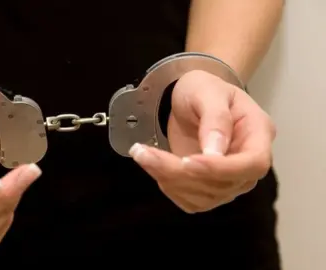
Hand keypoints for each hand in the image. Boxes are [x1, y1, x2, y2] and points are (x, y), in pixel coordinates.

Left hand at [129, 70, 275, 212]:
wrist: (192, 100)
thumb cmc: (204, 89)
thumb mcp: (207, 91)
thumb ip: (215, 118)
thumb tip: (214, 152)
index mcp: (258, 134)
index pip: (253, 163)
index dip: (222, 169)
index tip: (187, 160)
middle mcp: (249, 164)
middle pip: (223, 184)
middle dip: (180, 173)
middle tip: (143, 152)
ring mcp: (231, 181)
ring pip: (204, 198)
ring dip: (168, 179)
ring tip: (140, 153)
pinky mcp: (209, 190)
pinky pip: (191, 201)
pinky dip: (168, 186)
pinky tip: (153, 164)